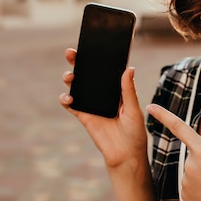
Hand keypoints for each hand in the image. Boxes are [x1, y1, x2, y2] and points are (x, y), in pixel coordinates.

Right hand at [60, 48, 147, 169]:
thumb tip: (129, 68)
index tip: (91, 45)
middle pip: (88, 73)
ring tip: (70, 76)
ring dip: (70, 77)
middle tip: (71, 53)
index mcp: (116, 89)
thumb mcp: (133, 110)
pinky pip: (71, 104)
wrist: (125, 155)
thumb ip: (128, 90)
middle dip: (78, 62)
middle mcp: (103, 93)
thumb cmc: (135, 132)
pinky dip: (66, 98)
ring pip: (77, 85)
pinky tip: (68, 97)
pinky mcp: (83, 115)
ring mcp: (92, 103)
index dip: (97, 57)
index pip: (105, 69)